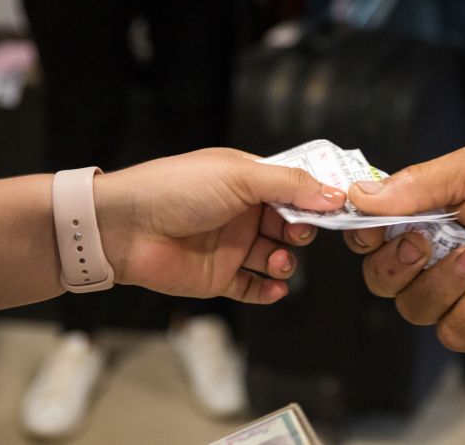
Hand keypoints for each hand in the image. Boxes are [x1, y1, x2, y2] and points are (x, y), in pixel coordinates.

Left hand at [95, 148, 345, 303]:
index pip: (293, 188)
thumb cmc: (176, 189)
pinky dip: (270, 289)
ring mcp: (231, 245)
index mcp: (247, 180)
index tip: (339, 207)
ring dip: (285, 261)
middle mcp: (242, 212)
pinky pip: (254, 287)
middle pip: (290, 224)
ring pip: (276, 257)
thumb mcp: (240, 176)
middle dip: (302, 230)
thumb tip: (334, 194)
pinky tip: (275, 285)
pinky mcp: (219, 276)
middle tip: (298, 233)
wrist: (124, 228)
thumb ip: (290, 185)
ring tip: (277, 260)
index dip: (316, 197)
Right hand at [343, 146, 464, 351]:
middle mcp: (433, 259)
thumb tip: (359, 196)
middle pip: (380, 279)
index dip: (362, 235)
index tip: (373, 227)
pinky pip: (453, 333)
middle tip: (426, 242)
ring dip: (444, 283)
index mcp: (425, 218)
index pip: (370, 236)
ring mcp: (456, 294)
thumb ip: (417, 185)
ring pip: (413, 309)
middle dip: (396, 263)